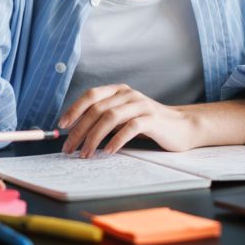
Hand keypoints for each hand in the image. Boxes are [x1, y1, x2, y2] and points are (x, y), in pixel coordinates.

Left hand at [59, 84, 197, 157]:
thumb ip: (105, 119)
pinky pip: (130, 127)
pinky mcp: (152, 119)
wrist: (182, 126)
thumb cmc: (148, 124)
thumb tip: (76, 132)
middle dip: (79, 130)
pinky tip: (108, 151)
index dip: (74, 109)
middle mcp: (128, 94)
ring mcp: (141, 105)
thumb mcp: (124, 117)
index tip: (61, 126)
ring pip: (110, 117)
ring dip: (94, 137)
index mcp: (119, 91)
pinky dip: (116, 140)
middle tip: (69, 149)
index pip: (91, 95)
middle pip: (97, 109)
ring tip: (86, 154)